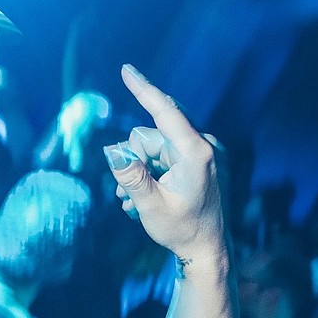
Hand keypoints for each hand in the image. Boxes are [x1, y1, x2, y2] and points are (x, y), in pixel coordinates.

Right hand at [104, 65, 227, 264]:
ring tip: (133, 199)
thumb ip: (130, 176)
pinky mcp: (195, 158)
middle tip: (126, 192)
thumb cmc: (181, 229)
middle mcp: (200, 145)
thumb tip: (112, 149)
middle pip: (148, 135)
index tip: (127, 70)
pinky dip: (147, 170)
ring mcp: (198, 151)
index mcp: (195, 152)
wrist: (205, 248)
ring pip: (149, 146)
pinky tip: (144, 195)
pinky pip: (159, 153)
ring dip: (137, 168)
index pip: (165, 112)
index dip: (143, 90)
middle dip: (132, 160)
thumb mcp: (150, 206)